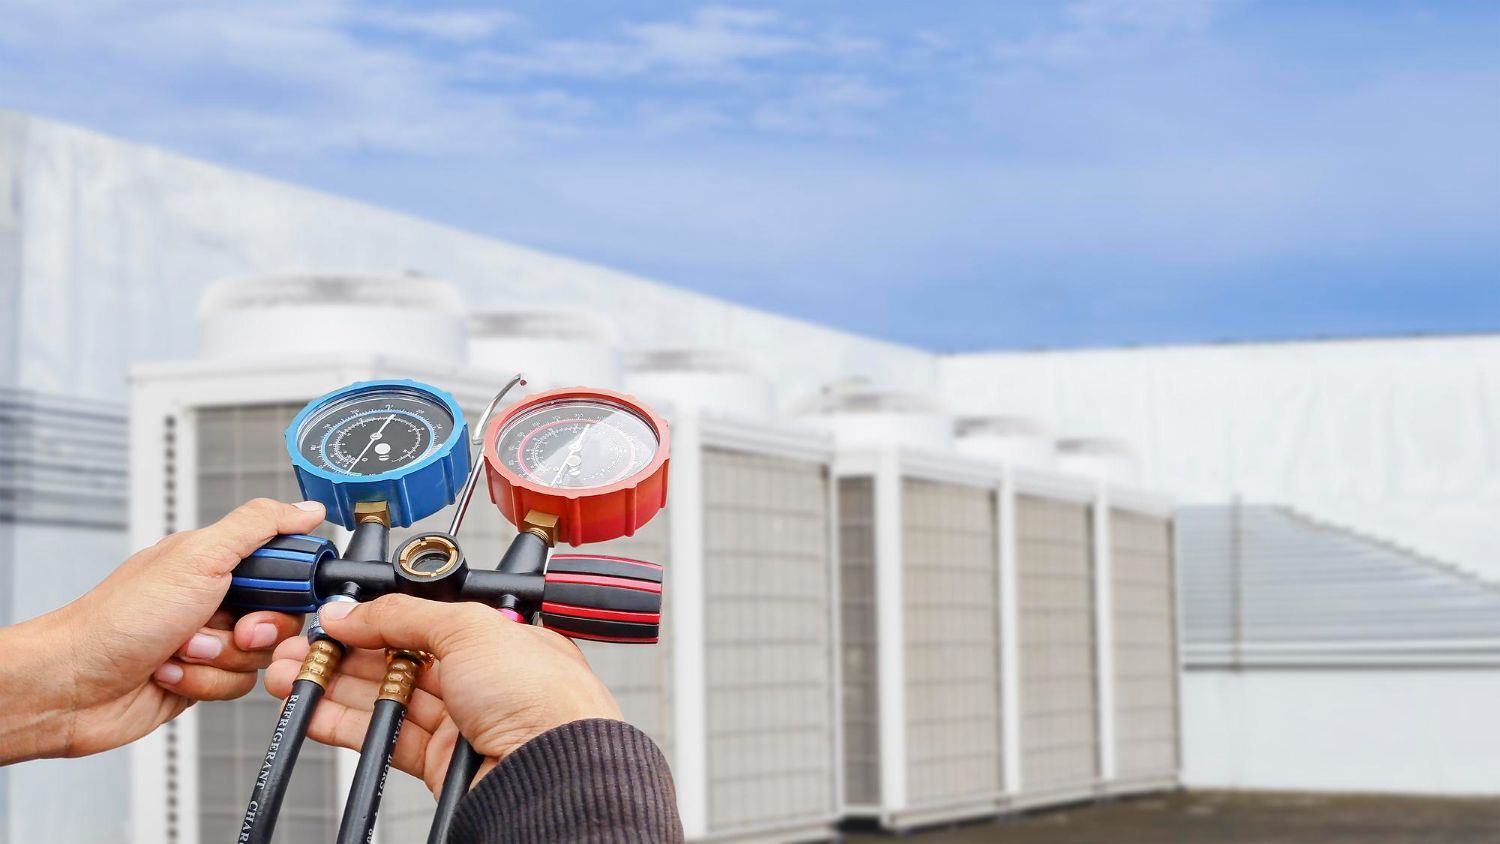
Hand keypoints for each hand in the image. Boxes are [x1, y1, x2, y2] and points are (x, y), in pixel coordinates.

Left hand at [0, 498, 325, 763]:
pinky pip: (238, 685)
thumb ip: (258, 526)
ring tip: (180, 650)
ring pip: (260, 655)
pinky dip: (205, 682)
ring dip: (220, 658)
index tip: (270, 595)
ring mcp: (208, 640)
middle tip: (227, 627)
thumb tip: (306, 508)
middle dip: (254, 629)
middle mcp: (215, 598)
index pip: (286, 566)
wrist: (73, 684)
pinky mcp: (202, 677)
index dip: (288, 586)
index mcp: (216, 561)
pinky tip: (170, 671)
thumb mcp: (198, 557)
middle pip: (281, 616)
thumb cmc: (119, 618)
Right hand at [264, 594, 620, 793]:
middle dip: (345, 651)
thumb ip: (406, 615)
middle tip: (301, 646)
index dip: (377, 619)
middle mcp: (482, 678)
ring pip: (385, 698)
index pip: (424, 621)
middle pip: (398, 660)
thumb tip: (356, 611)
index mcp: (499, 638)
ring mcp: (461, 722)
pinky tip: (313, 709)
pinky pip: (383, 736)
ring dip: (334, 685)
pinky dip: (344, 723)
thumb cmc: (542, 698)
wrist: (551, 771)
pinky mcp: (440, 762)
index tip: (335, 617)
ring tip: (289, 674)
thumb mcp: (470, 628)